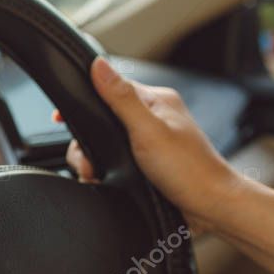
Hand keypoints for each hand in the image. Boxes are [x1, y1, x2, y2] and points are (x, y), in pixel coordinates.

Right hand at [62, 57, 241, 232]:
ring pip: (103, 144)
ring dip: (93, 162)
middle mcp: (151, 119)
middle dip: (87, 144)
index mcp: (155, 102)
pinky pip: (113, 162)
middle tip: (88, 162)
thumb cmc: (190, 170)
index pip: (110, 88)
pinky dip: (104, 173)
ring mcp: (148, 143)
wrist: (211, 209)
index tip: (62, 117)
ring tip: (97, 176)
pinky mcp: (145, 165)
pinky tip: (106, 183)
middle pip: (101, 120)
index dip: (85, 101)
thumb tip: (98, 64)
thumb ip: (121, 98)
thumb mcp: (149, 130)